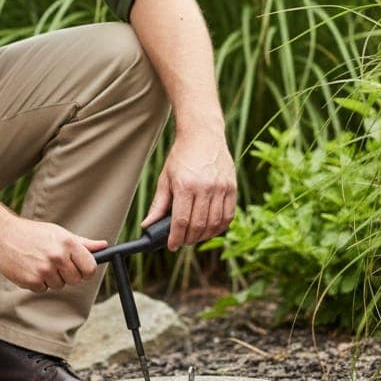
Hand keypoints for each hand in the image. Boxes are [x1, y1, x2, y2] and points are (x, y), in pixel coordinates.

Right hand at [0, 219, 107, 292]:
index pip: (90, 268)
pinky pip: (43, 289)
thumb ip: (83, 243)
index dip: (86, 270)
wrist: (3, 235)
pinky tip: (30, 268)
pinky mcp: (31, 281)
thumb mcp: (59, 233)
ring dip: (52, 278)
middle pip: (76, 280)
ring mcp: (44, 270)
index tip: (80, 268)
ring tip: (39, 262)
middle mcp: (57, 256)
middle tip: (55, 263)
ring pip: (59, 286)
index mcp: (67, 243)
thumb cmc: (34, 233)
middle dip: (68, 275)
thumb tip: (104, 246)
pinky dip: (38, 282)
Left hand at [141, 129, 236, 248]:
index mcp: (185, 185)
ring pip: (215, 224)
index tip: (172, 245)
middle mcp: (205, 187)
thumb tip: (147, 226)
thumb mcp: (165, 178)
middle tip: (182, 242)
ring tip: (195, 236)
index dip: (176, 238)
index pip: (181, 221)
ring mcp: (221, 187)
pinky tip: (210, 228)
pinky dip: (219, 227)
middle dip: (189, 239)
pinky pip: (228, 216)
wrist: (203, 135)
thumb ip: (158, 205)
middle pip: (199, 225)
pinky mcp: (232, 187)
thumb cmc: (181, 157)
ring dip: (204, 235)